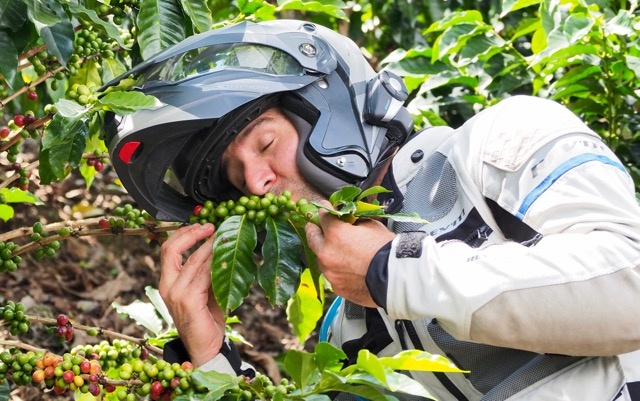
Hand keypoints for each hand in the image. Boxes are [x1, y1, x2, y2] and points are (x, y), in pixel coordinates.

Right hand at [159, 223, 224, 366]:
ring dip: (210, 246)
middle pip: (173, 249)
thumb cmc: (207, 318)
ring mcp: (176, 294)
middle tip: (212, 225)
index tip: (202, 225)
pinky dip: (215, 263)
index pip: (168, 249)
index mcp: (168, 282)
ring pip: (193, 260)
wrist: (207, 348)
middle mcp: (167, 286)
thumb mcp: (206, 289)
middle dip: (193, 233)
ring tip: (224, 236)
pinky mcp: (189, 301)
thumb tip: (220, 247)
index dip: (184, 233)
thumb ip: (207, 271)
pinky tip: (225, 257)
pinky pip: (203, 275)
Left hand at [305, 202, 394, 306]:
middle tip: (316, 226)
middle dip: (314, 230)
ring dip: (325, 252)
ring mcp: (329, 272)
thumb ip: (355, 222)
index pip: (323, 216)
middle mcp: (326, 253)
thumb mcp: (372, 226)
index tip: (325, 208)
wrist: (395, 279)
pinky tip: (346, 269)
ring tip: (335, 251)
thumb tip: (350, 220)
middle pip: (311, 237)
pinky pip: (331, 274)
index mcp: (335, 234)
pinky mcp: (336, 287)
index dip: (324, 210)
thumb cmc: (386, 251)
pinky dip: (336, 269)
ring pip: (319, 258)